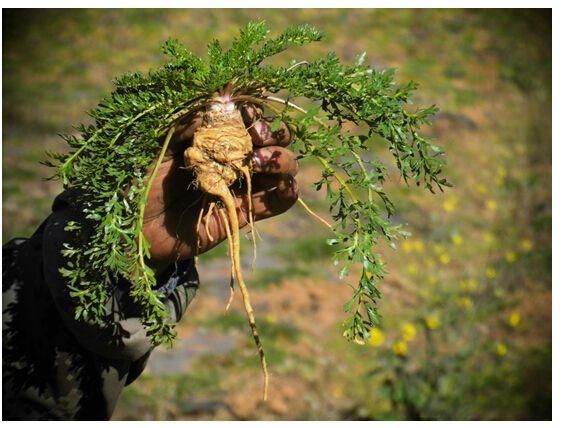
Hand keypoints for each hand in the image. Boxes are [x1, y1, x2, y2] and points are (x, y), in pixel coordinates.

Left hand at [141, 104, 298, 271]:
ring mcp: (239, 186)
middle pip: (270, 140)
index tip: (246, 116)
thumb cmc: (139, 182)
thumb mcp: (159, 146)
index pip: (245, 119)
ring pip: (280, 167)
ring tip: (260, 164)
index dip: (253, 114)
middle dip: (272, 134)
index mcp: (212, 138)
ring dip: (281, 160)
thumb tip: (219, 102)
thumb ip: (189, 125)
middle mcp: (230, 159)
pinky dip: (288, 192)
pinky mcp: (243, 214)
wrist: (134, 228)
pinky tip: (285, 186)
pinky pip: (276, 202)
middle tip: (256, 139)